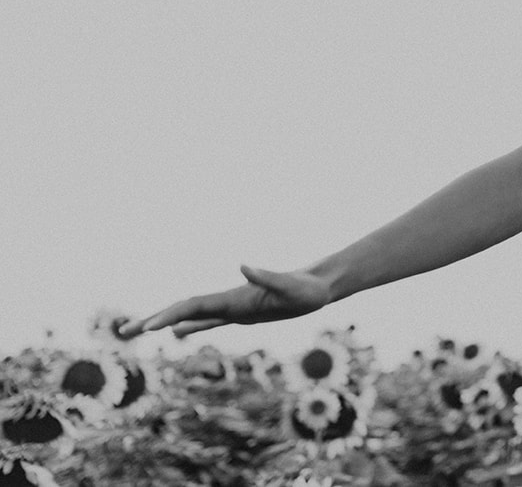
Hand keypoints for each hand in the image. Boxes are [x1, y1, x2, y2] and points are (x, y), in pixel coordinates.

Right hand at [121, 265, 332, 338]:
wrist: (319, 286)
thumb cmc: (307, 289)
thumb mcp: (289, 286)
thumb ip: (266, 276)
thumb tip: (242, 264)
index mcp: (234, 297)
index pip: (193, 306)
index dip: (169, 315)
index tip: (147, 327)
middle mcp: (229, 301)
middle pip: (183, 310)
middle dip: (153, 320)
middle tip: (123, 333)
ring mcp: (233, 308)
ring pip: (192, 316)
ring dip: (165, 323)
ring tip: (138, 330)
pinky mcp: (243, 315)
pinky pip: (210, 322)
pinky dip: (191, 327)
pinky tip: (177, 334)